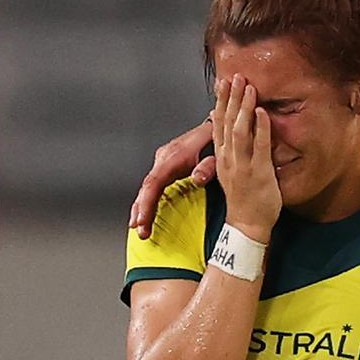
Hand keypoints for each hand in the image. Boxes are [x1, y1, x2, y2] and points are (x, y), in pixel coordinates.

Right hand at [129, 117, 214, 239]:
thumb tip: (197, 179)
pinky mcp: (166, 166)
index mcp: (174, 156)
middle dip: (141, 211)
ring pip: (148, 187)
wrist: (217, 126)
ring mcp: (164, 162)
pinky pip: (154, 186)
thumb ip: (209, 166)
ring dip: (142, 208)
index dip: (146, 203)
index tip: (142, 220)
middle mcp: (164, 158)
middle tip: (143, 232)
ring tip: (142, 230)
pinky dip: (148, 201)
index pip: (154, 183)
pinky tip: (146, 215)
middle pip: (147, 187)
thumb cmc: (217, 140)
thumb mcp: (218, 153)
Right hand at [214, 75, 280, 241]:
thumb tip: (231, 130)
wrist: (247, 224)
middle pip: (226, 121)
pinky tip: (263, 112)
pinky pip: (259, 146)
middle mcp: (229, 158)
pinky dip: (260, 128)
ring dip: (244, 107)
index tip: (222, 82)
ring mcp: (242, 164)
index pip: (218, 124)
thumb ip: (232, 151)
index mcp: (222, 157)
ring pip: (239, 130)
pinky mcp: (258, 172)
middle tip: (235, 75)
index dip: (220, 102)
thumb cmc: (244, 198)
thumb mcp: (232, 171)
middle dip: (231, 97)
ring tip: (248, 87)